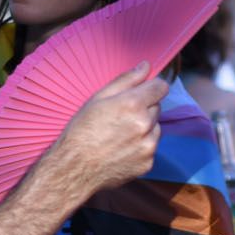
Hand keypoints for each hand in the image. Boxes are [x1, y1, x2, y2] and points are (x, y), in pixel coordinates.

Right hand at [46, 63, 165, 195]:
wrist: (74, 168)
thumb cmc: (81, 130)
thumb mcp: (98, 98)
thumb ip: (126, 80)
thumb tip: (146, 66)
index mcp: (133, 104)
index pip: (161, 87)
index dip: (152, 88)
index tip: (143, 92)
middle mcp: (145, 125)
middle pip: (157, 108)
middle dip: (143, 109)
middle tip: (120, 117)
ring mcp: (148, 146)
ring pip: (155, 128)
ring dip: (144, 128)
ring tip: (119, 135)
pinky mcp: (148, 163)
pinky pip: (151, 148)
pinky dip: (141, 147)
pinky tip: (121, 149)